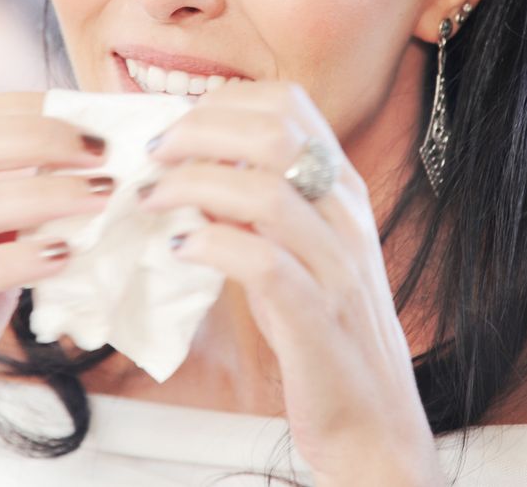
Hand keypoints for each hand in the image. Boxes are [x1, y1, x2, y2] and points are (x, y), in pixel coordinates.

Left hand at [138, 81, 443, 485]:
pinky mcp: (318, 319)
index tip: (173, 126)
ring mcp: (337, 267)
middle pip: (275, 132)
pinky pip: (263, 261)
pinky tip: (178, 249)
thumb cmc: (326, 337)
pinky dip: (212, 245)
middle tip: (150, 153)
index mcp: (341, 190)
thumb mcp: (297, 256)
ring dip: (193, 183)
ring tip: (150, 197)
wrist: (376, 425)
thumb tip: (196, 171)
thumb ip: (257, 210)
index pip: (289, 105)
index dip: (221, 101)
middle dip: (199, 130)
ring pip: (266, 190)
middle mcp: (346, 216)